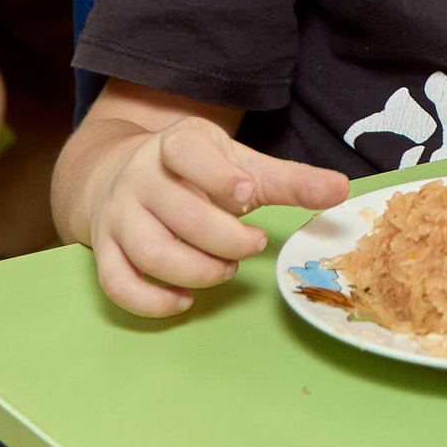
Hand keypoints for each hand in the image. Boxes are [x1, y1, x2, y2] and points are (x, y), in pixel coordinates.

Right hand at [86, 115, 348, 316]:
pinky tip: (185, 300)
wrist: (122, 170)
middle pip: (180, 215)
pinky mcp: (103, 248)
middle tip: (253, 244)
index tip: (245, 195)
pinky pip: (117, 283)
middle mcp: (140, 177)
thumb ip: (289, 180)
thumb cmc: (195, 171)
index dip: (217, 175)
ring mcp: (118, 215)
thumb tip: (343, 190)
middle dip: (225, 238)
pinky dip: (151, 301)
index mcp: (176, 145)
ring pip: (151, 252)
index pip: (187, 153)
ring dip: (196, 270)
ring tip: (226, 270)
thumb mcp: (240, 163)